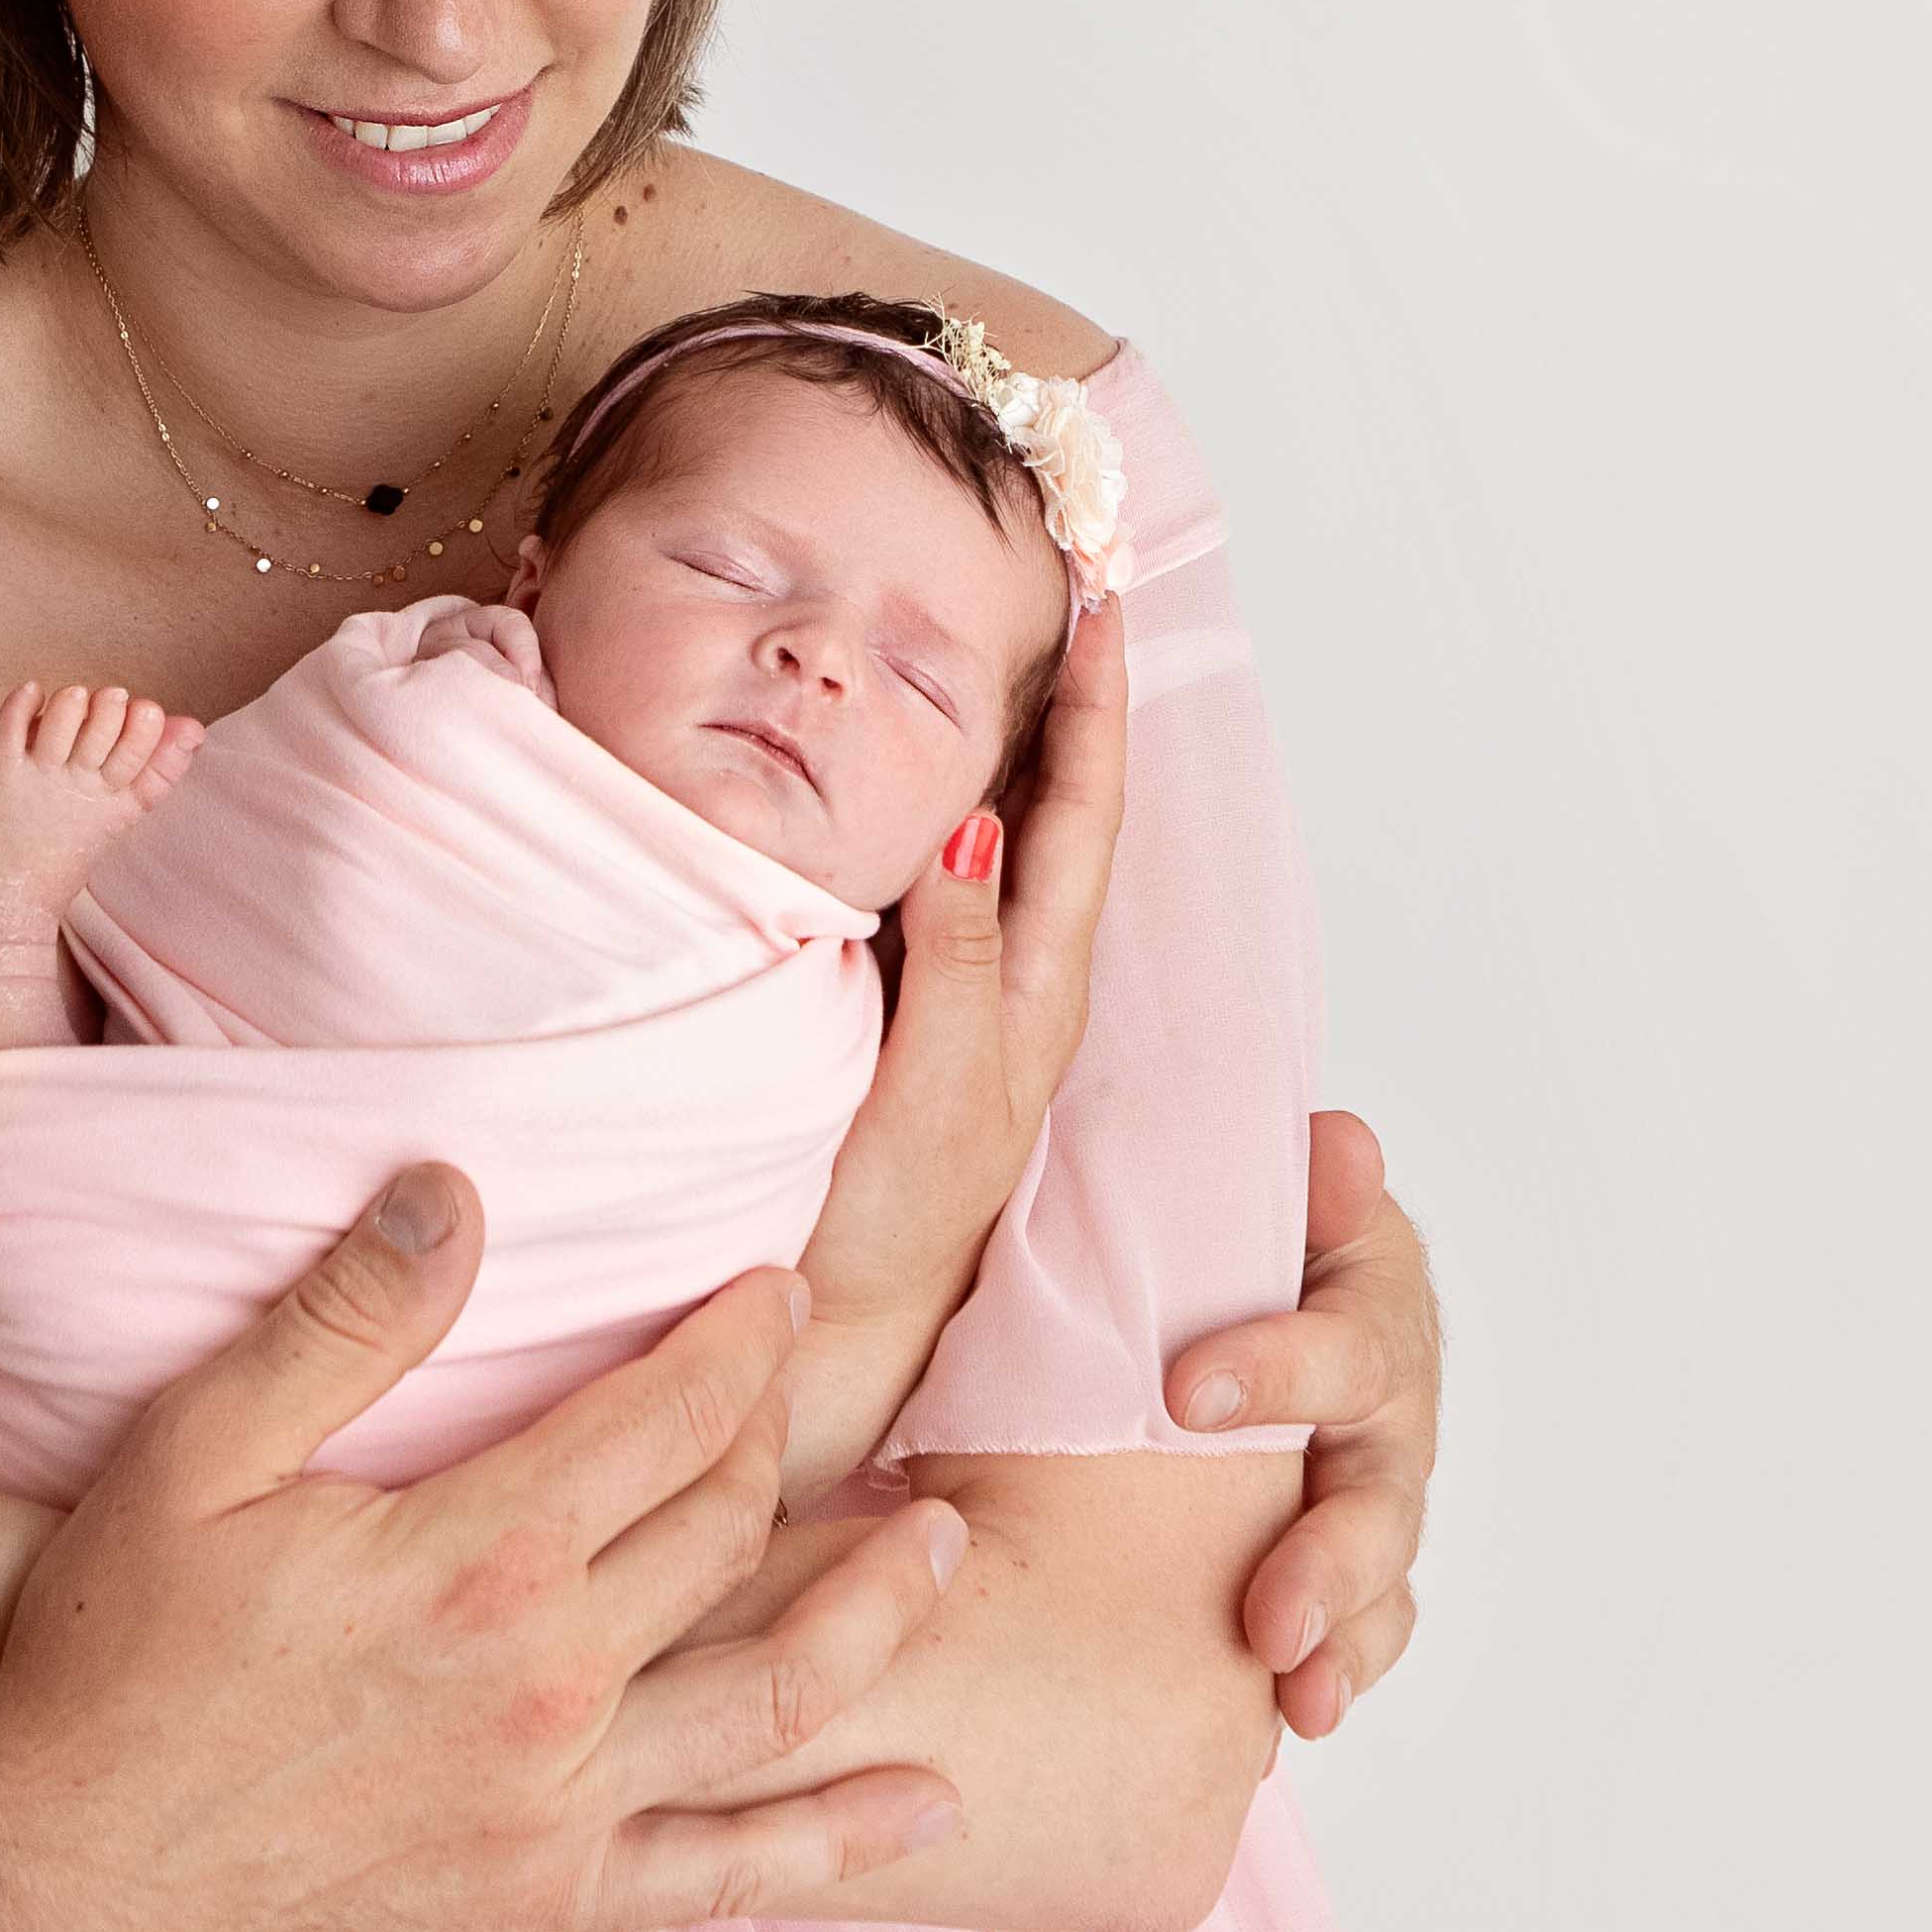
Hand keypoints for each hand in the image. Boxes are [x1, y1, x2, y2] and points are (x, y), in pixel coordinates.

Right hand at [0, 1161, 976, 1931]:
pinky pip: (729, 1874)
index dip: (732, 1340)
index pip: (661, 1417)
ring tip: (946, 1541)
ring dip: (876, 1610)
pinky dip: (840, 1841)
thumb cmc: (110, 1662)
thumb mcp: (192, 1457)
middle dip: (785, 1436)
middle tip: (820, 1375)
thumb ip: (338, 1324)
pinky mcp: (546, 1900)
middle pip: (726, 1531)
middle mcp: (552, 1681)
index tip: (772, 1286)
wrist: (61, 1893)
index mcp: (480, 1555)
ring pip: (773, 1692)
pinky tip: (928, 1803)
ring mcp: (561, 1804)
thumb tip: (451, 1190)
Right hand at [785, 589, 1129, 1494]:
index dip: (1095, 707)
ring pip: (1007, 846)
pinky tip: (914, 785)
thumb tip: (982, 828)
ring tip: (1004, 651)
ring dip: (1013, 746)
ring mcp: (965, 1009)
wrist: (828, 1342)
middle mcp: (1016, 991)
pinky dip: (944, 811)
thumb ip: (958, 968)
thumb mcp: (930, 1097)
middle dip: (1068, 699)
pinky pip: (944, 887)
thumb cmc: (880, 1238)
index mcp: (1037, 997)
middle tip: (1066, 588)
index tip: (1102, 600)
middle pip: (1061, 813)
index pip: (1084, 818)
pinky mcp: (907, 1027)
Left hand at [1165, 1109, 1436, 1732]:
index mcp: (1364, 1287)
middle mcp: (1389, 1390)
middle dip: (1329, 1555)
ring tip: (1296, 1693)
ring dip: (1343, 1633)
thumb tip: (1343, 1146)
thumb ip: (1272, 1176)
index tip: (1185, 1396)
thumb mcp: (1231, 1182)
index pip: (1346, 1338)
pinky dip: (1340, 1668)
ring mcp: (1379, 1477)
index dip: (1278, 1370)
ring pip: (1382, 1563)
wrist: (1194, 1270)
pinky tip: (1297, 1716)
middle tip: (1271, 1616)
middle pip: (1382, 1479)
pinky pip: (1370, 1620)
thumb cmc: (1203, 1225)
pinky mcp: (1356, 1549)